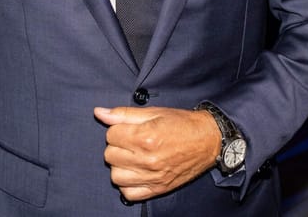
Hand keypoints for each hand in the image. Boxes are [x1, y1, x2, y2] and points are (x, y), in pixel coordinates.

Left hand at [94, 106, 220, 201]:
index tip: (129, 129)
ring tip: (132, 157)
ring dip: (120, 166)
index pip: (110, 135)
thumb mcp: (154, 112)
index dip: (118, 129)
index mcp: (145, 136)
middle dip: (117, 146)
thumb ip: (124, 114)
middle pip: (110, 155)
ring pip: (116, 176)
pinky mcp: (158, 189)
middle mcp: (148, 159)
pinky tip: (136, 173)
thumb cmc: (182, 124)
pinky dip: (128, 185)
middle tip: (131, 142)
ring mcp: (153, 176)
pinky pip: (129, 194)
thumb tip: (99, 113)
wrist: (208, 140)